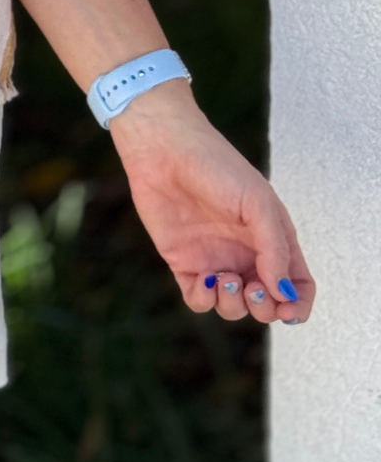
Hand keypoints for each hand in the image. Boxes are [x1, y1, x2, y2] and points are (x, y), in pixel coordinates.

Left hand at [108, 81, 314, 324]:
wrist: (164, 150)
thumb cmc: (217, 166)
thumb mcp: (257, 202)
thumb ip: (275, 249)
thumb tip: (283, 293)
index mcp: (271, 237)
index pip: (297, 283)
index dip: (298, 304)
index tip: (289, 311)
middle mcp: (246, 253)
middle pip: (267, 302)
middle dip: (265, 308)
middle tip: (252, 288)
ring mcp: (216, 259)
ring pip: (234, 306)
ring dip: (234, 305)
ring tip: (223, 279)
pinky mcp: (184, 263)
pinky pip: (199, 300)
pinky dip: (204, 300)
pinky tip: (204, 279)